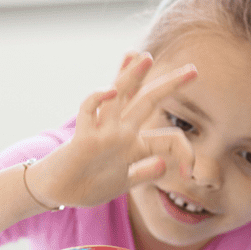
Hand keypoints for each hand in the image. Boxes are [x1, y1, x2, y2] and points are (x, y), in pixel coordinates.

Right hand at [25, 52, 197, 208]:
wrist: (56, 193)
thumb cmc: (89, 187)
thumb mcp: (125, 182)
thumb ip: (145, 172)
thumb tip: (163, 164)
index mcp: (135, 143)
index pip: (168, 137)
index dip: (184, 155)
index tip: (189, 175)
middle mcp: (121, 132)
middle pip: (148, 101)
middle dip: (170, 85)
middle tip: (193, 70)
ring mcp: (103, 132)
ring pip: (121, 98)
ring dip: (132, 76)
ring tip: (145, 56)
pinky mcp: (84, 137)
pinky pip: (89, 112)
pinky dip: (98, 99)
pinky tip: (111, 90)